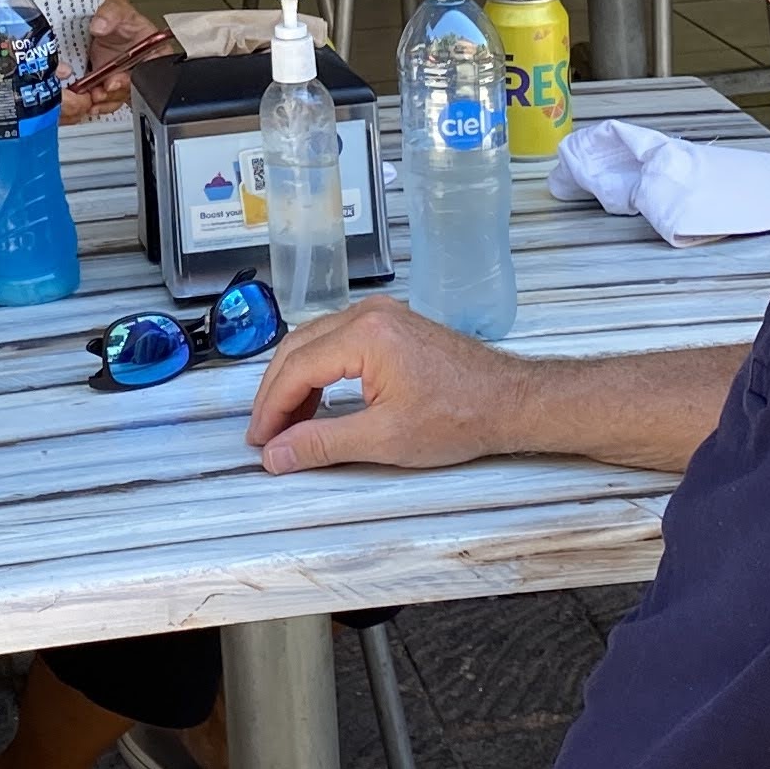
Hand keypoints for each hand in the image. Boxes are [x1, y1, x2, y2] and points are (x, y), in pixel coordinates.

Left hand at [63, 0, 168, 123]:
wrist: (102, 25)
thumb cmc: (119, 18)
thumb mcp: (117, 9)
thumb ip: (110, 14)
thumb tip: (100, 26)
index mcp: (156, 53)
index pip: (154, 72)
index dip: (137, 78)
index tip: (117, 79)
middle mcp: (144, 70)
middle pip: (137, 89)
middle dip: (118, 92)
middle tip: (103, 88)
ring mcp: (128, 80)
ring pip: (121, 98)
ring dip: (106, 100)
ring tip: (93, 95)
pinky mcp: (112, 87)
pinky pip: (108, 101)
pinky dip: (98, 103)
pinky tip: (89, 99)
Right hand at [247, 297, 530, 472]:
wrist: (511, 402)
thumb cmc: (459, 417)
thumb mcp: (384, 439)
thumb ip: (322, 444)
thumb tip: (277, 454)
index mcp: (364, 334)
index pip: (296, 369)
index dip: (271, 409)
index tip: (259, 441)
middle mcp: (368, 314)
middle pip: (298, 349)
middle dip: (275, 394)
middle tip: (264, 435)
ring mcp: (382, 316)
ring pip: (315, 343)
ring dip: (295, 382)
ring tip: (286, 425)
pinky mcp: (392, 326)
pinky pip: (337, 342)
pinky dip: (319, 372)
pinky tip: (317, 403)